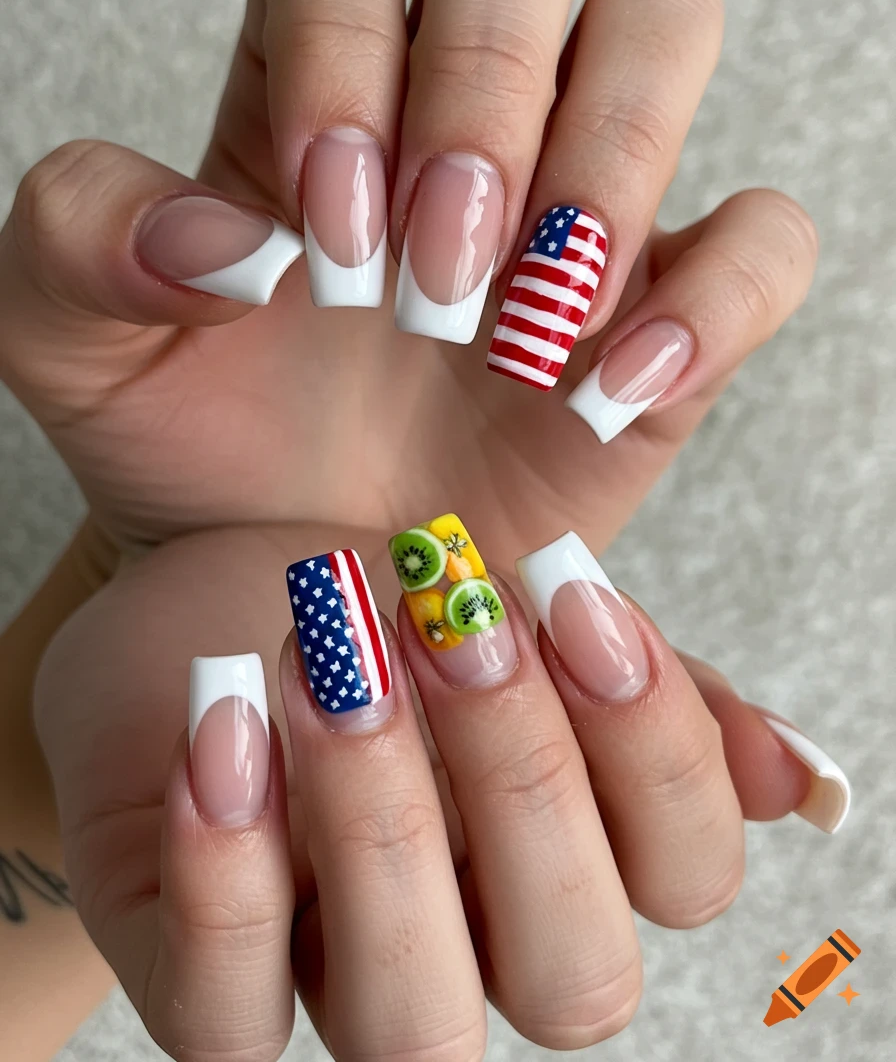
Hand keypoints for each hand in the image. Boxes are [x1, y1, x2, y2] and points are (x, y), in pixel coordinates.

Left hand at [0, 0, 816, 569]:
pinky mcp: (668, 304)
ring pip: (662, 12)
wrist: (295, 576)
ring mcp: (578, 188)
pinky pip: (766, 234)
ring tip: (513, 329)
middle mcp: (454, 96)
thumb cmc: (195, 445)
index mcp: (311, 68)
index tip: (323, 230)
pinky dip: (713, 301)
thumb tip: (227, 232)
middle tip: (425, 269)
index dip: (341, 42)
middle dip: (478, 82)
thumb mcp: (68, 346)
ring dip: (602, 156)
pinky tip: (603, 393)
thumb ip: (80, 238)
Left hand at [34, 536, 845, 1060]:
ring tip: (333, 659)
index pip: (689, 876)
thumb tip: (803, 782)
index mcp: (574, 854)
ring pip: (412, 1022)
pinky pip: (222, 1005)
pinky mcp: (202, 978)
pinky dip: (229, 865)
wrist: (214, 591)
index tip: (570, 593)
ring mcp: (338, 979)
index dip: (653, 746)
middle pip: (571, 973)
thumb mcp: (519, 624)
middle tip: (452, 617)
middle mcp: (478, 943)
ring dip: (382, 824)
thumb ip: (654, 697)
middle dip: (522, 783)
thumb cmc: (383, 608)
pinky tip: (228, 714)